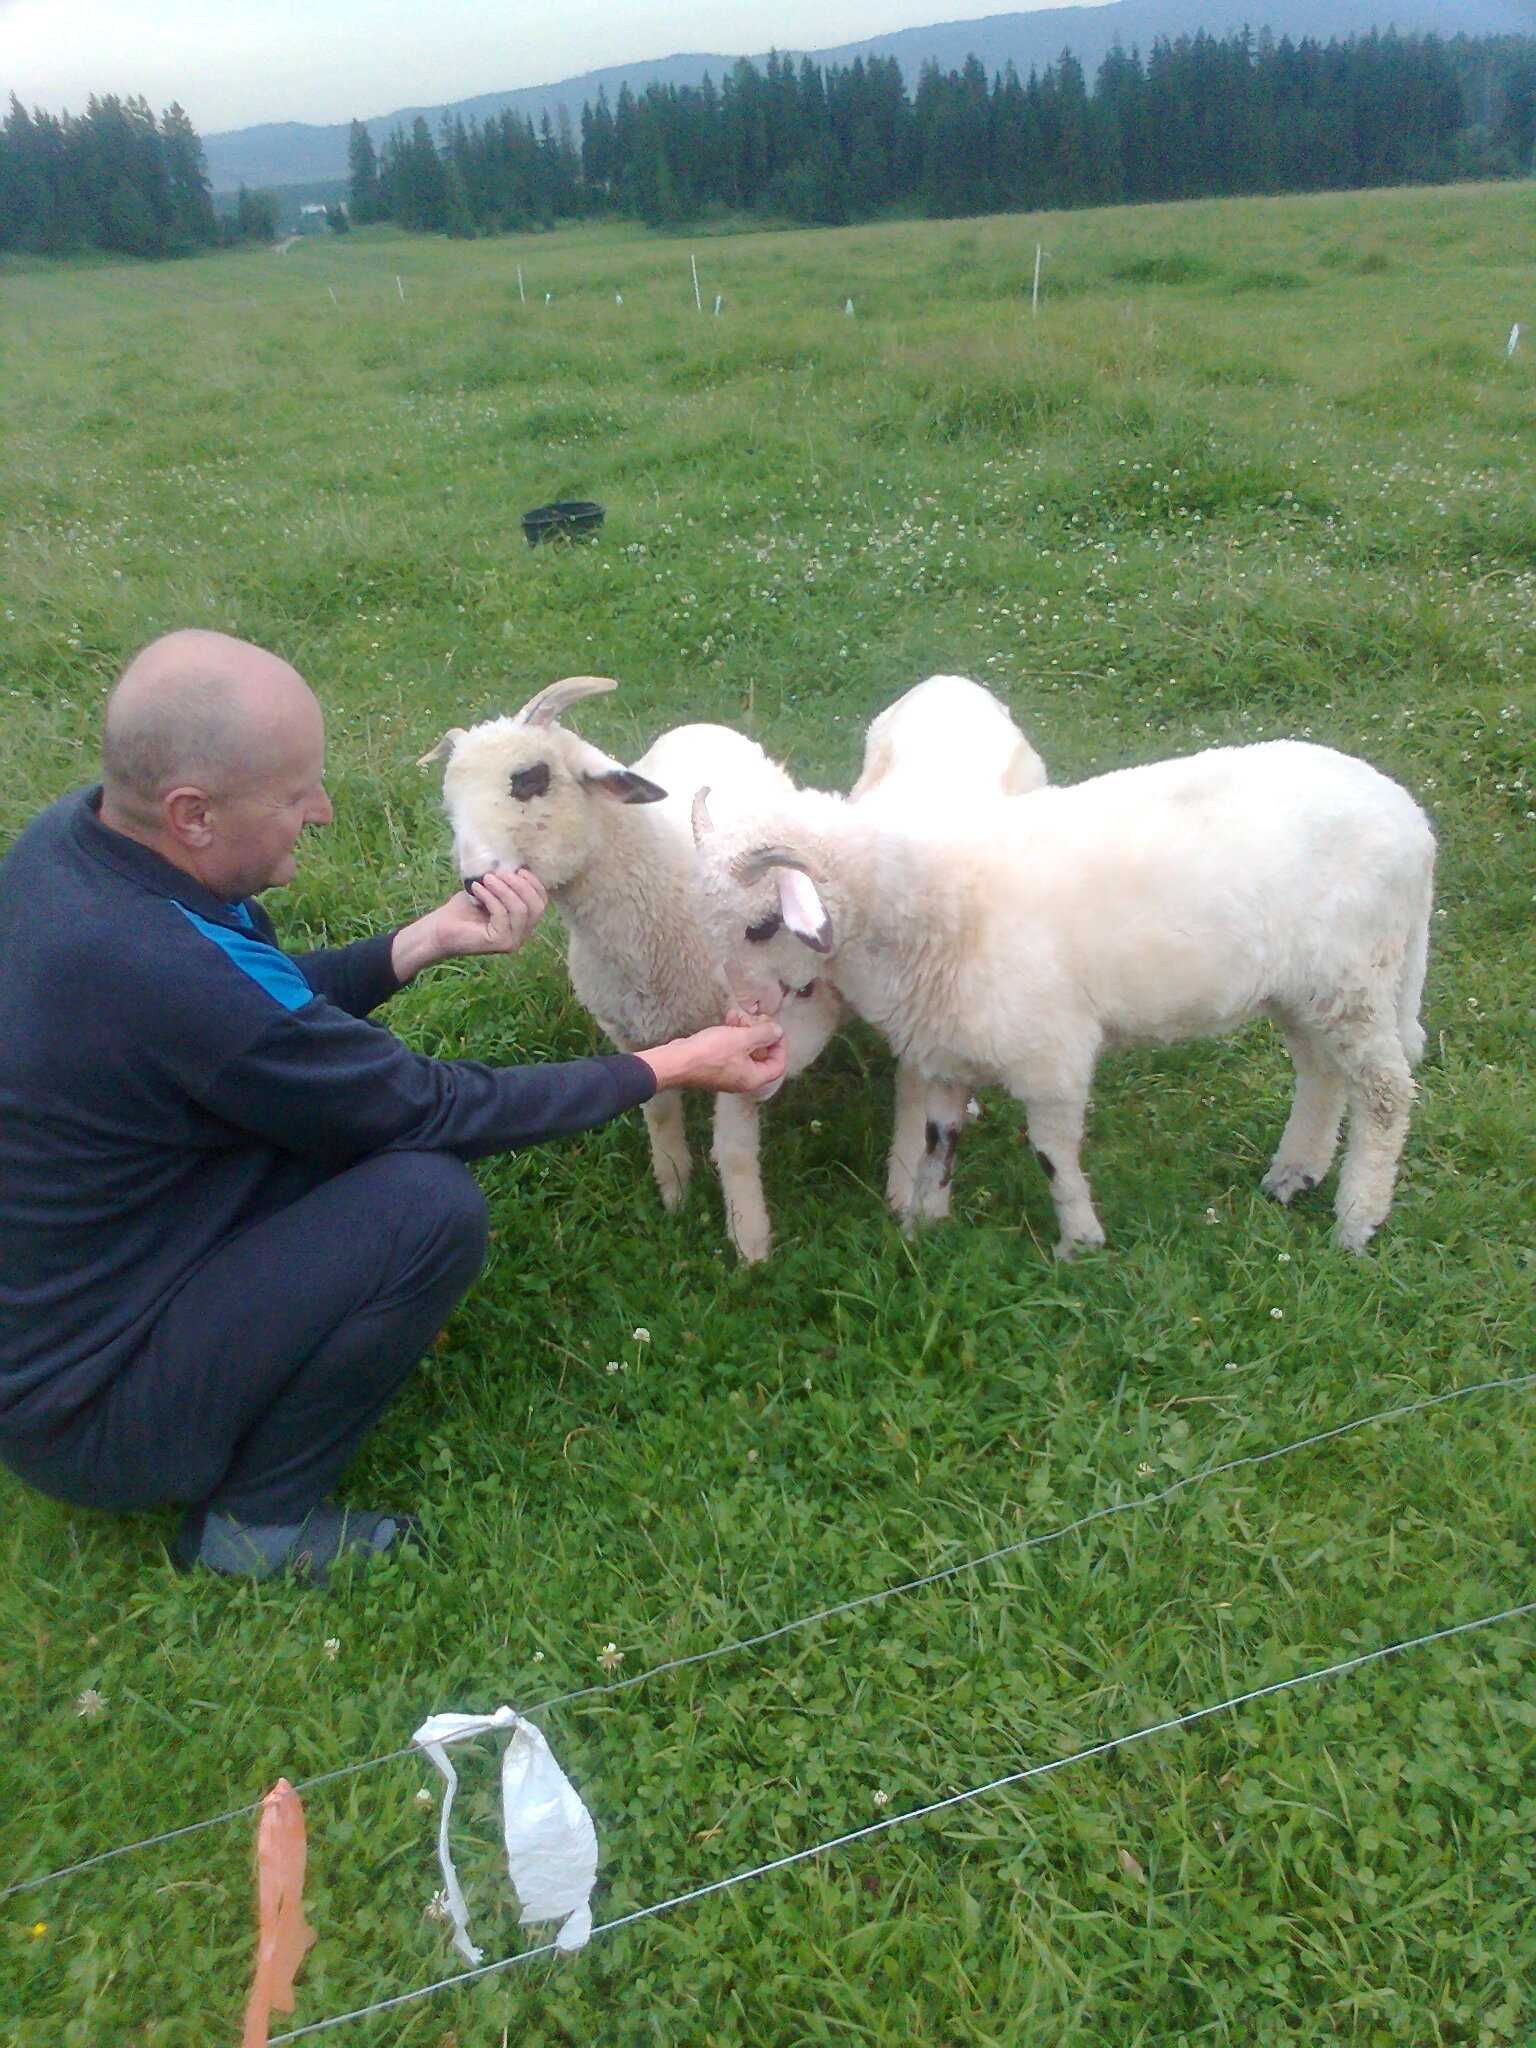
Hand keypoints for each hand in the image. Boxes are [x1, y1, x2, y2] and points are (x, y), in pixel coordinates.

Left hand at [389, 869, 547, 981]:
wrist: (439, 929)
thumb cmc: (463, 910)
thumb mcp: (488, 890)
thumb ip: (504, 882)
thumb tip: (513, 863)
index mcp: (523, 921)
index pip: (541, 902)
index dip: (534, 883)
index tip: (518, 869)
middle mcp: (522, 934)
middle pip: (537, 907)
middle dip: (521, 885)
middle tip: (500, 874)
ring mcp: (513, 941)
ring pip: (521, 910)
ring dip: (504, 890)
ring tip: (486, 879)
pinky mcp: (500, 943)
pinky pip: (503, 915)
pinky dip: (490, 898)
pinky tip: (476, 889)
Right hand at [640, 1016, 786, 1093]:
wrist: (677, 1061)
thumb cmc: (711, 1052)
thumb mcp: (742, 1039)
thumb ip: (764, 1034)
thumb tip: (778, 1032)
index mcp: (753, 1078)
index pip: (777, 1065)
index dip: (780, 1046)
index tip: (775, 1029)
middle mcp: (742, 1079)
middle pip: (761, 1056)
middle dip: (760, 1034)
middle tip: (755, 1018)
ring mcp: (727, 1073)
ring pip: (745, 1050)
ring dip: (745, 1030)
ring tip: (738, 1015)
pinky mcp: (714, 1065)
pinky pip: (730, 1049)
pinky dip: (732, 1034)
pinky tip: (728, 1019)